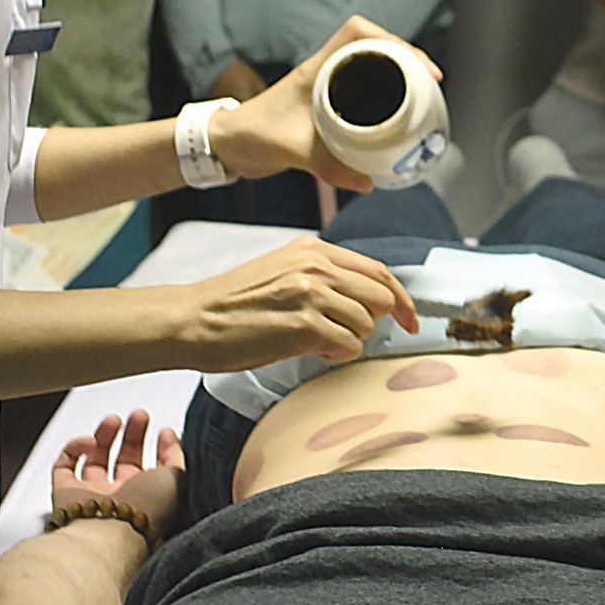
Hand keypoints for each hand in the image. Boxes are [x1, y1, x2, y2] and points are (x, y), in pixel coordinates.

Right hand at [48, 407, 184, 537]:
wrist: (111, 533)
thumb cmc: (146, 511)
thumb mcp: (178, 479)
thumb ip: (176, 457)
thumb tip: (171, 438)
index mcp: (149, 500)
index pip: (154, 470)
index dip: (160, 448)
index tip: (163, 431)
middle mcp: (121, 500)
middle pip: (126, 461)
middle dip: (133, 435)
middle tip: (139, 417)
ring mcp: (93, 497)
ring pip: (96, 460)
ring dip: (105, 435)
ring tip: (114, 420)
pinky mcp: (65, 494)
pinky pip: (65, 466)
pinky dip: (75, 448)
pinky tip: (89, 441)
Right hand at [158, 234, 417, 368]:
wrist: (194, 319)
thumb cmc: (236, 304)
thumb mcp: (284, 272)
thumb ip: (325, 279)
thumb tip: (368, 303)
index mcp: (313, 249)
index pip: (378, 271)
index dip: (400, 299)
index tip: (410, 320)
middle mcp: (315, 266)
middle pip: (381, 296)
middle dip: (374, 322)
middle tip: (347, 334)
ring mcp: (310, 293)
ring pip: (366, 324)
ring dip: (349, 340)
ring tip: (318, 342)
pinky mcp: (302, 324)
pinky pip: (348, 345)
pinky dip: (337, 354)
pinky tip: (313, 351)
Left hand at [210, 18, 434, 187]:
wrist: (227, 145)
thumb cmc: (251, 136)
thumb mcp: (292, 151)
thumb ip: (329, 168)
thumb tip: (367, 183)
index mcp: (315, 70)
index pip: (357, 33)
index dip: (393, 41)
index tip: (417, 64)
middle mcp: (322, 72)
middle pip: (374, 47)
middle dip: (407, 59)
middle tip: (430, 83)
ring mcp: (324, 87)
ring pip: (370, 68)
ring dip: (397, 76)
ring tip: (422, 97)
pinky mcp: (325, 106)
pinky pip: (362, 92)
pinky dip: (383, 99)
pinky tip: (396, 120)